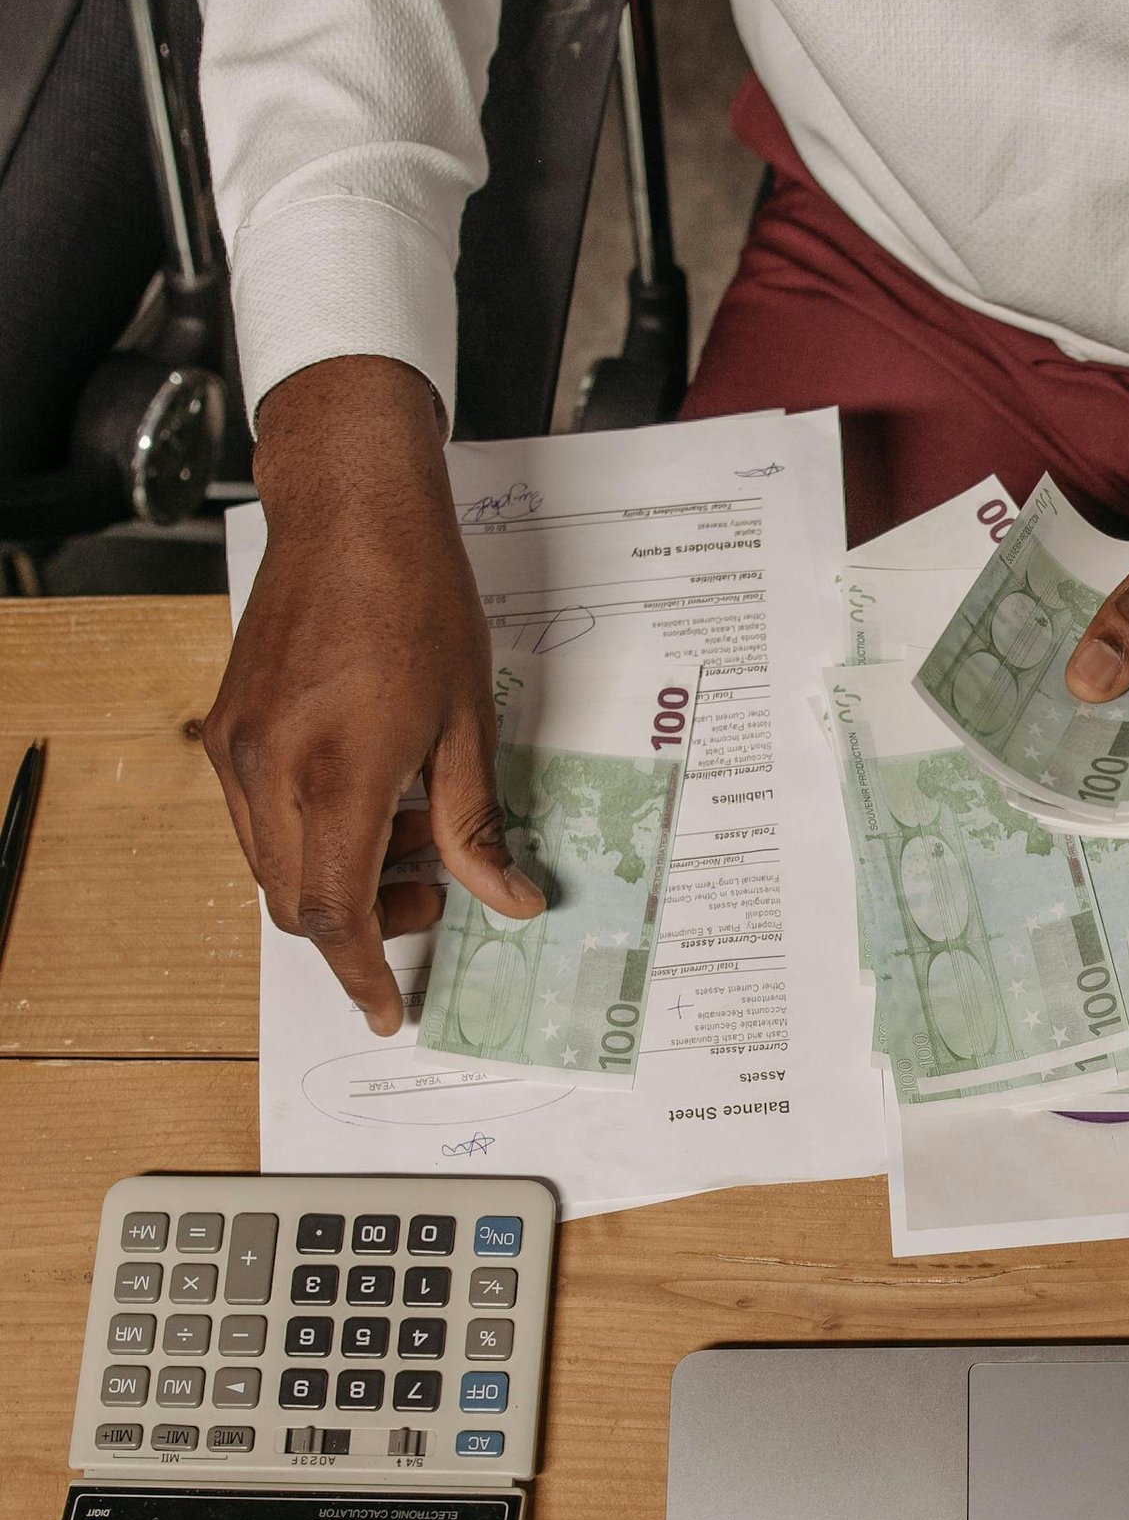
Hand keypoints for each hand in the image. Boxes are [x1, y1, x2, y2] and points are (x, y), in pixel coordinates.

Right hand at [204, 356, 542, 1033]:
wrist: (351, 508)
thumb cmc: (419, 600)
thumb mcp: (469, 724)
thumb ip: (477, 825)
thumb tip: (510, 900)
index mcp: (336, 777)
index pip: (336, 917)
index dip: (364, 976)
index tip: (390, 1011)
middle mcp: (269, 771)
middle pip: (298, 904)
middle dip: (362, 925)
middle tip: (430, 897)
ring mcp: (238, 749)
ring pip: (274, 865)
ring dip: (338, 877)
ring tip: (411, 831)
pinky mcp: (227, 725)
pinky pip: (260, 816)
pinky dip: (311, 833)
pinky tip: (371, 793)